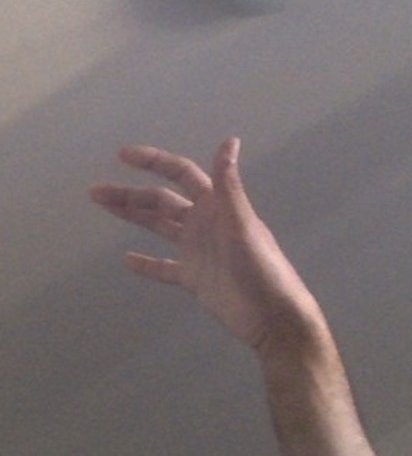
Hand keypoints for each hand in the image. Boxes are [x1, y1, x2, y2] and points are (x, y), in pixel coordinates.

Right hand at [90, 137, 323, 351]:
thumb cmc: (260, 267)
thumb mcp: (242, 224)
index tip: (122, 155)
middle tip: (97, 191)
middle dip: (130, 194)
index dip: (154, 162)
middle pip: (161, 201)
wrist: (271, 316)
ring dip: (133, 218)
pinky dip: (147, 264)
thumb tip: (230, 139)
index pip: (181, 174)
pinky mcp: (194, 278)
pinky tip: (128, 261)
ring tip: (104, 208)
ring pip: (159, 228)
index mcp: (215, 205)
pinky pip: (164, 268)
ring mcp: (197, 251)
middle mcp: (203, 223)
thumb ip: (230, 186)